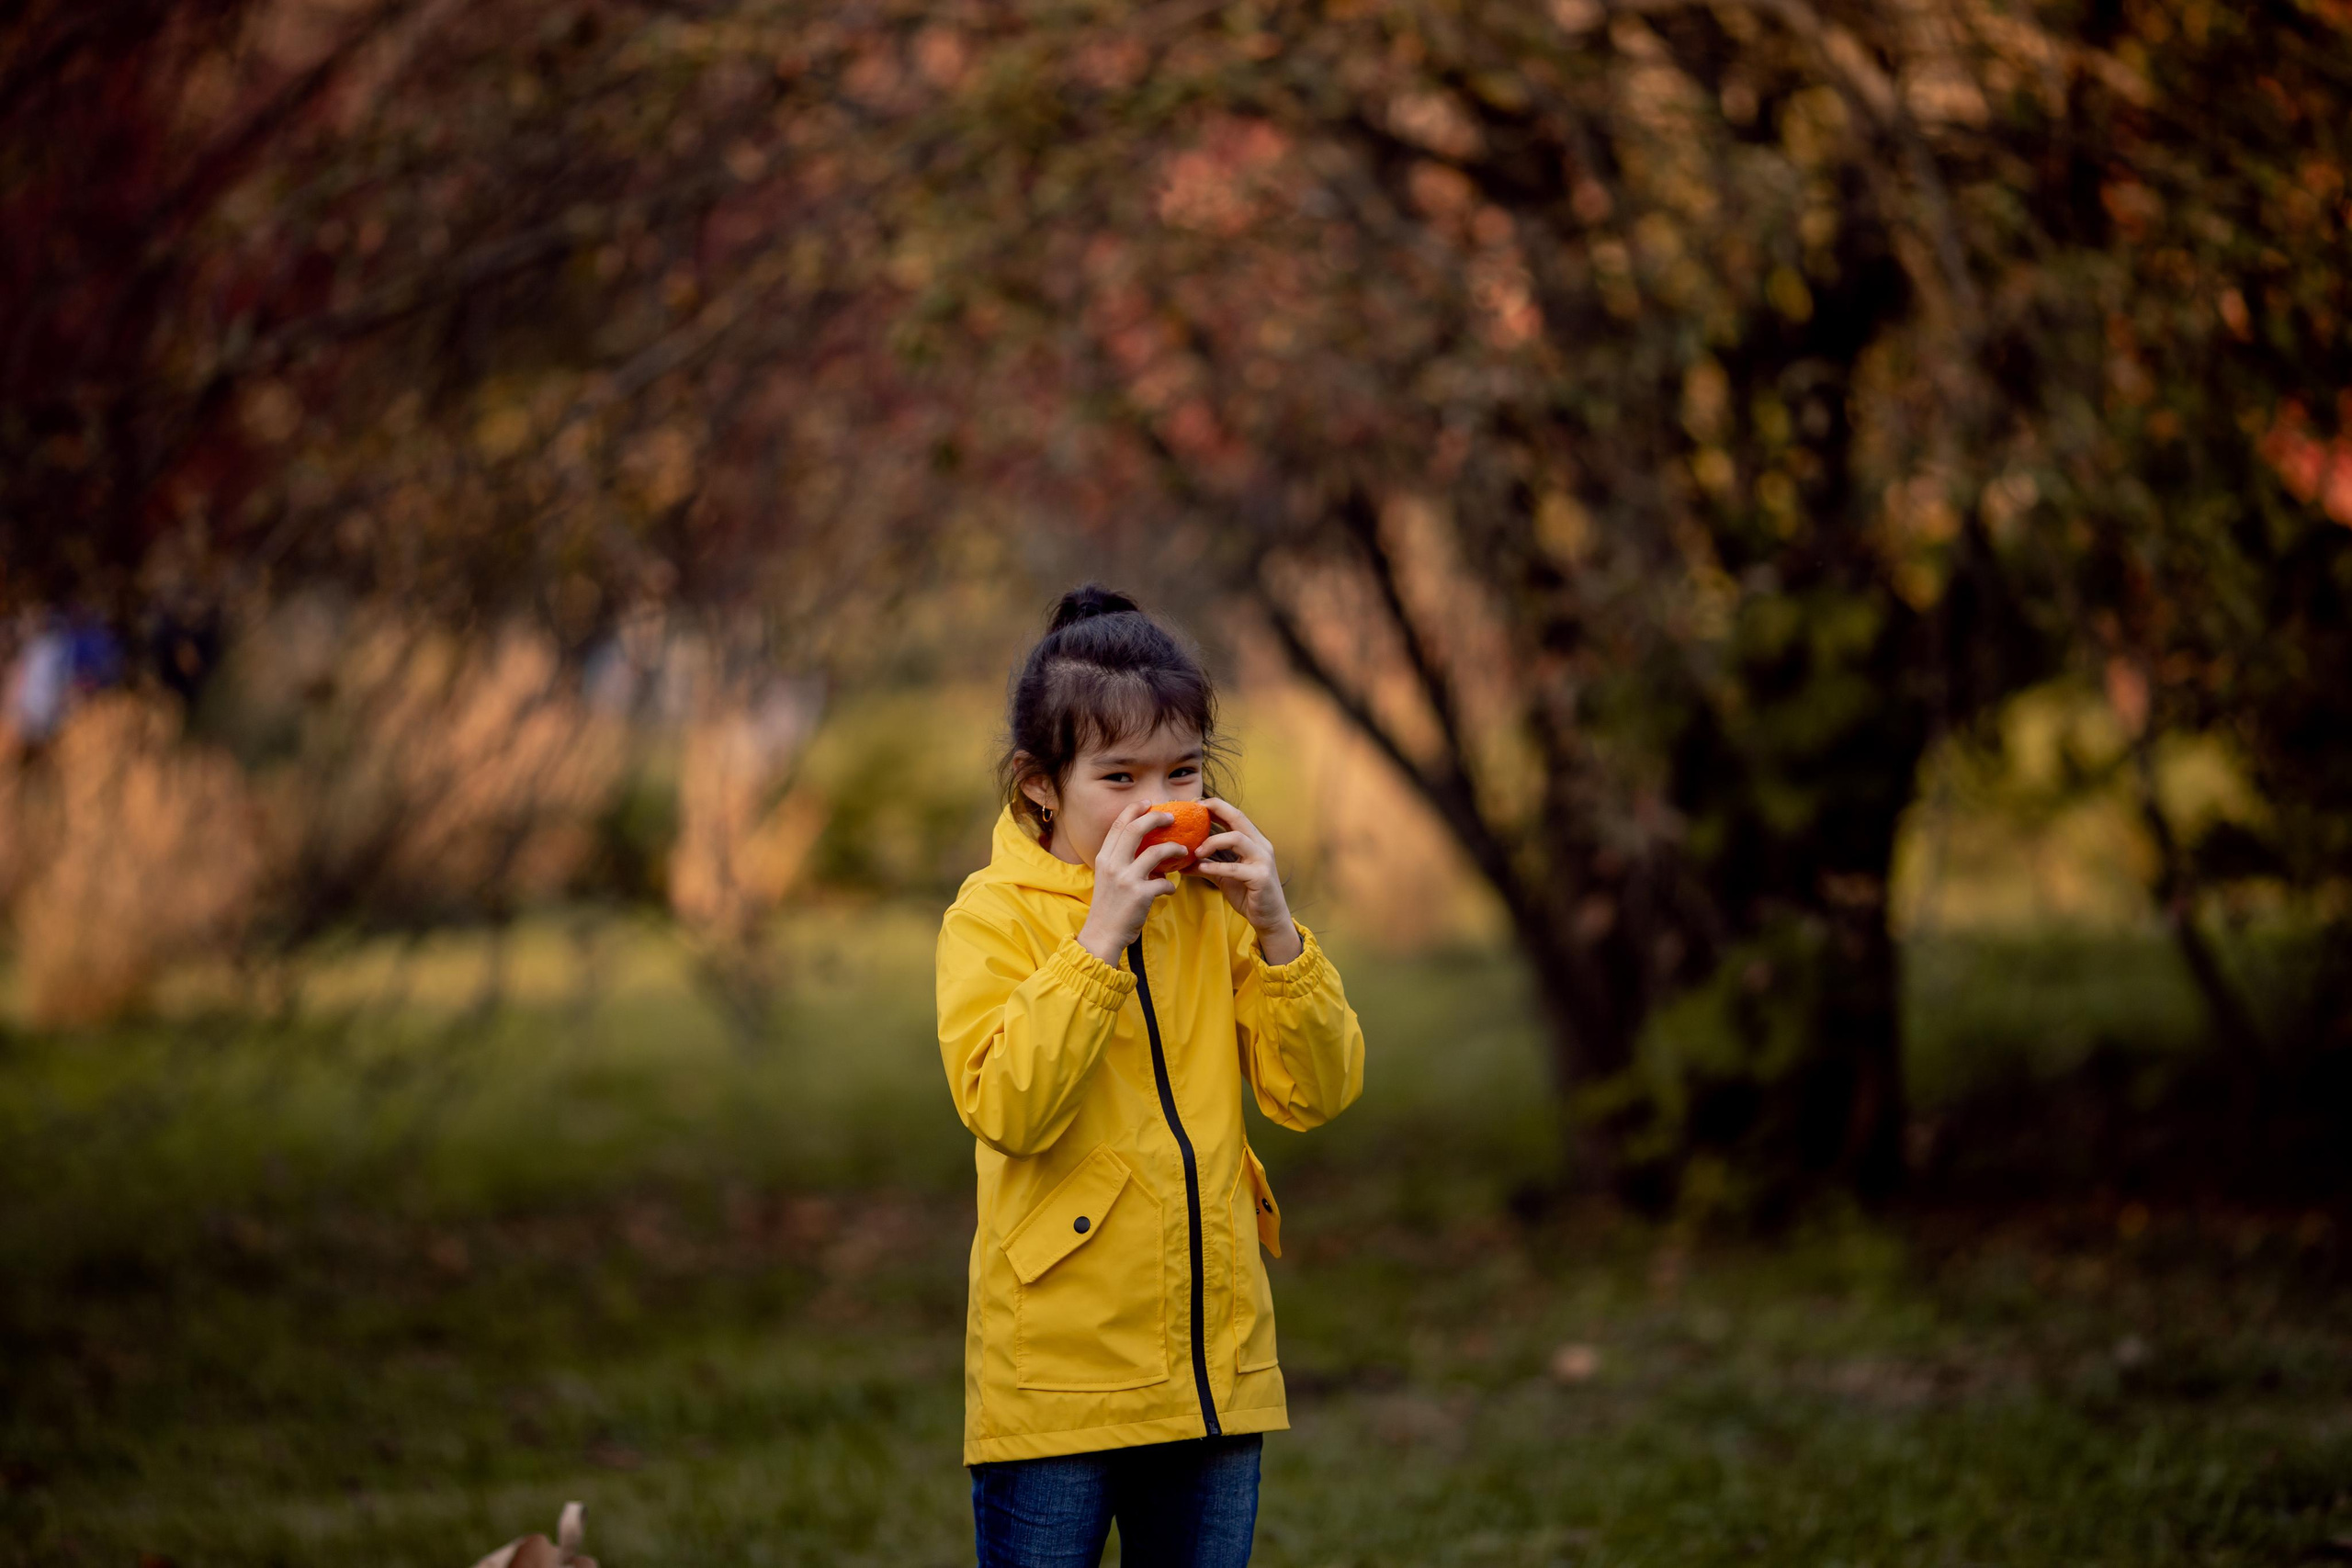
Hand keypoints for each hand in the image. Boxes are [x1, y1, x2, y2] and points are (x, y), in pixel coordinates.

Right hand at [1075, 802, 1190, 964]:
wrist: (1103, 935)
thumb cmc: (1109, 907)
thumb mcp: (1107, 878)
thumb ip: (1121, 861)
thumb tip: (1147, 851)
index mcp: (1104, 858)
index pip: (1118, 825)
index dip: (1134, 810)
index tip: (1148, 803)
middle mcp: (1113, 865)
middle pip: (1136, 829)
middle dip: (1156, 818)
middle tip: (1172, 817)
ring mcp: (1126, 879)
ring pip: (1156, 852)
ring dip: (1174, 849)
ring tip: (1183, 852)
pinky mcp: (1140, 895)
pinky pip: (1164, 882)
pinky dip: (1170, 885)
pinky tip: (1169, 889)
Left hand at [1184, 798, 1302, 963]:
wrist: (1269, 917)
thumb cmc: (1248, 893)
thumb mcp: (1224, 876)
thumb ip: (1206, 866)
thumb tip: (1181, 863)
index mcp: (1254, 841)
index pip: (1235, 815)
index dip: (1217, 806)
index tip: (1196, 804)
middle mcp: (1261, 845)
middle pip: (1238, 818)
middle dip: (1215, 810)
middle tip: (1193, 813)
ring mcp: (1263, 860)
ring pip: (1236, 838)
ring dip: (1212, 841)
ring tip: (1196, 851)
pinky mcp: (1260, 877)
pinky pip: (1234, 868)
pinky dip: (1215, 866)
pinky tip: (1200, 867)